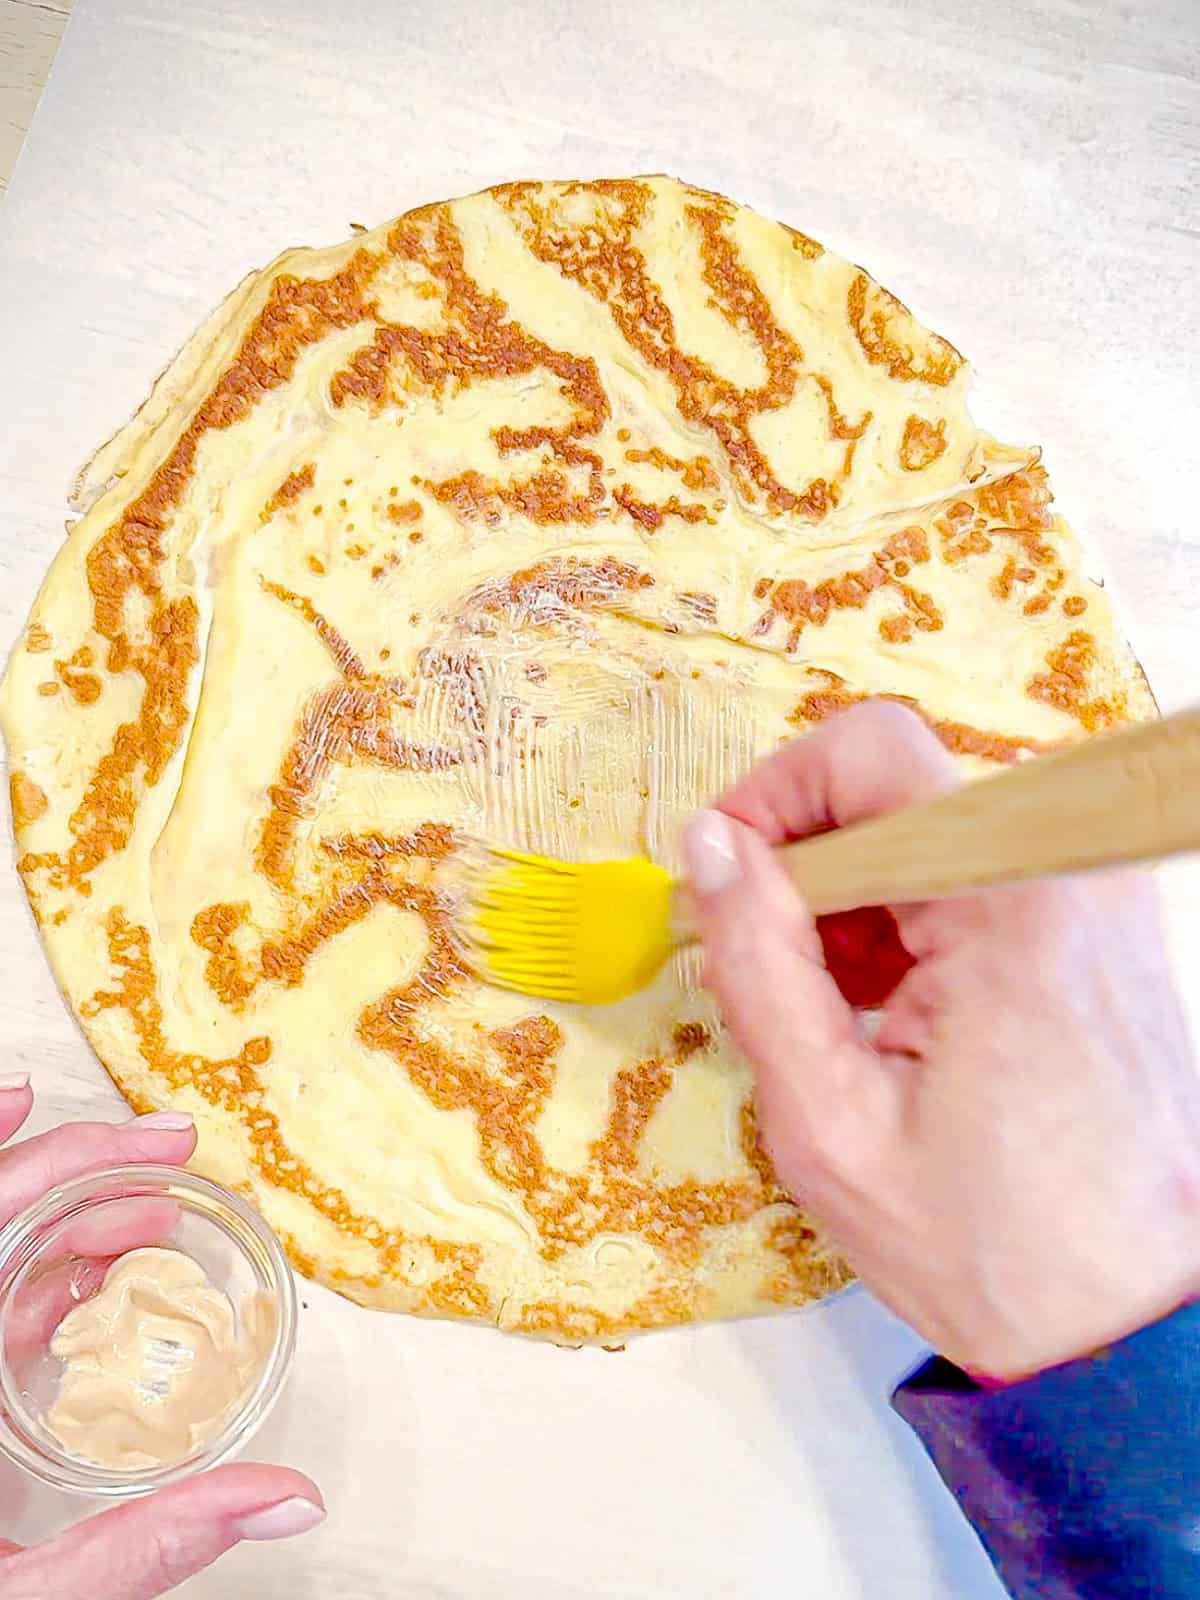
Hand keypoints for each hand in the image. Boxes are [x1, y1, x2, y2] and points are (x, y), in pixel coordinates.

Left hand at [0, 1084, 323, 1598]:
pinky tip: (99, 1274)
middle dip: (80, 1171)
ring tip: (153, 1218)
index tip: (126, 1131)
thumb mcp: (41, 1596)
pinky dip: (47, 1274)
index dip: (44, 1159)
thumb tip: (289, 1499)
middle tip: (169, 1158)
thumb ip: (150, 1546)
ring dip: (71, 1220)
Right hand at [684, 701, 1199, 1380]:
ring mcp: (1094, 894)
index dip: (774, 798)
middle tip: (774, 967)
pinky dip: (912, 920)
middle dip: (812, 864)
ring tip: (833, 1009)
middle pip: (901, 785)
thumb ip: (758, 962)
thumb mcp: (828, 1118)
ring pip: (932, 828)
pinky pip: (978, 873)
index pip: (870, 751)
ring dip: (858, 898)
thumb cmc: (985, 1241)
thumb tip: (711, 846)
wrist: (1130, 1319)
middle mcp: (1070, 870)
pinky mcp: (1098, 926)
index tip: (727, 882)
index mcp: (1010, 900)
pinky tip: (889, 1010)